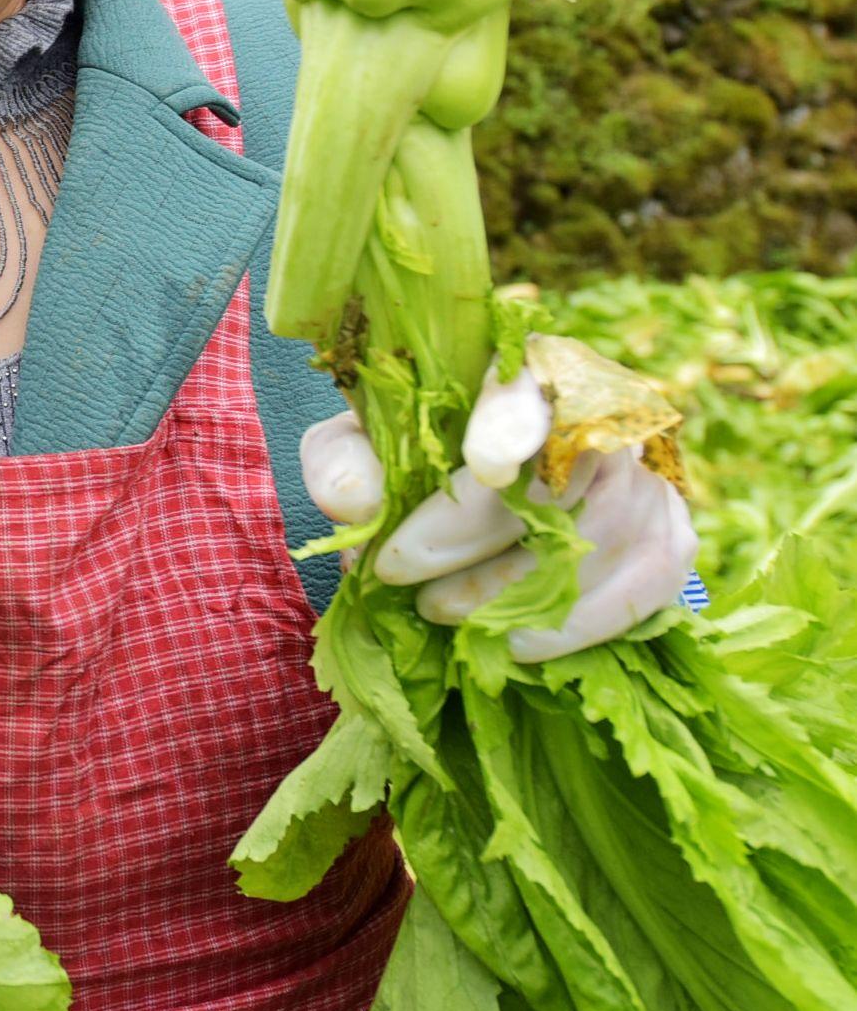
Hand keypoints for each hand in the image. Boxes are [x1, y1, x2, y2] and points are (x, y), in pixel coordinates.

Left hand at [300, 347, 699, 661]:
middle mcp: (599, 410)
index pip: (535, 378)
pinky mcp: (667, 533)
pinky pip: (646, 582)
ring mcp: (643, 473)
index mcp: (520, 367)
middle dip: (471, 532)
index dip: (515, 419)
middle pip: (560, 470)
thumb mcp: (359, 444)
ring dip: (514, 585)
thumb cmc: (414, 452)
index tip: (485, 465)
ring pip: (603, 531)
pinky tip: (515, 643)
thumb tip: (354, 505)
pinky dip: (580, 621)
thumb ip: (343, 463)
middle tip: (396, 572)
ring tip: (437, 612)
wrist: (473, 490)